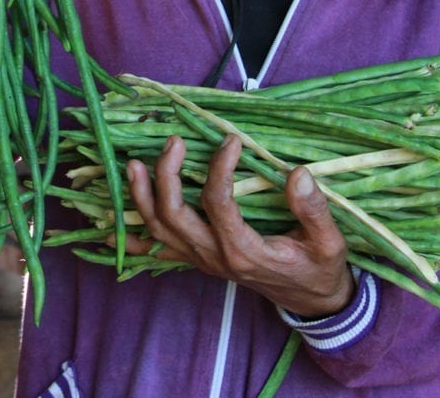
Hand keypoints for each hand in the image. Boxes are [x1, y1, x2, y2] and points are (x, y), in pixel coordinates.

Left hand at [125, 135, 354, 317]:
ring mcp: (202, 260)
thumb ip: (313, 210)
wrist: (310, 300)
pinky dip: (133, 236)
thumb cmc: (319, 267)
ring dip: (141, 197)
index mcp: (245, 251)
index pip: (219, 204)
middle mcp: (215, 257)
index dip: (220, 168)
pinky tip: (111, 224)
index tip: (231, 140)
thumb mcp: (329, 242)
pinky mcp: (197, 260)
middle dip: (167, 175)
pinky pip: (156, 250)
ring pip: (158, 229)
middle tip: (174, 141)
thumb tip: (298, 174)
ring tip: (133, 164)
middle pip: (174, 215)